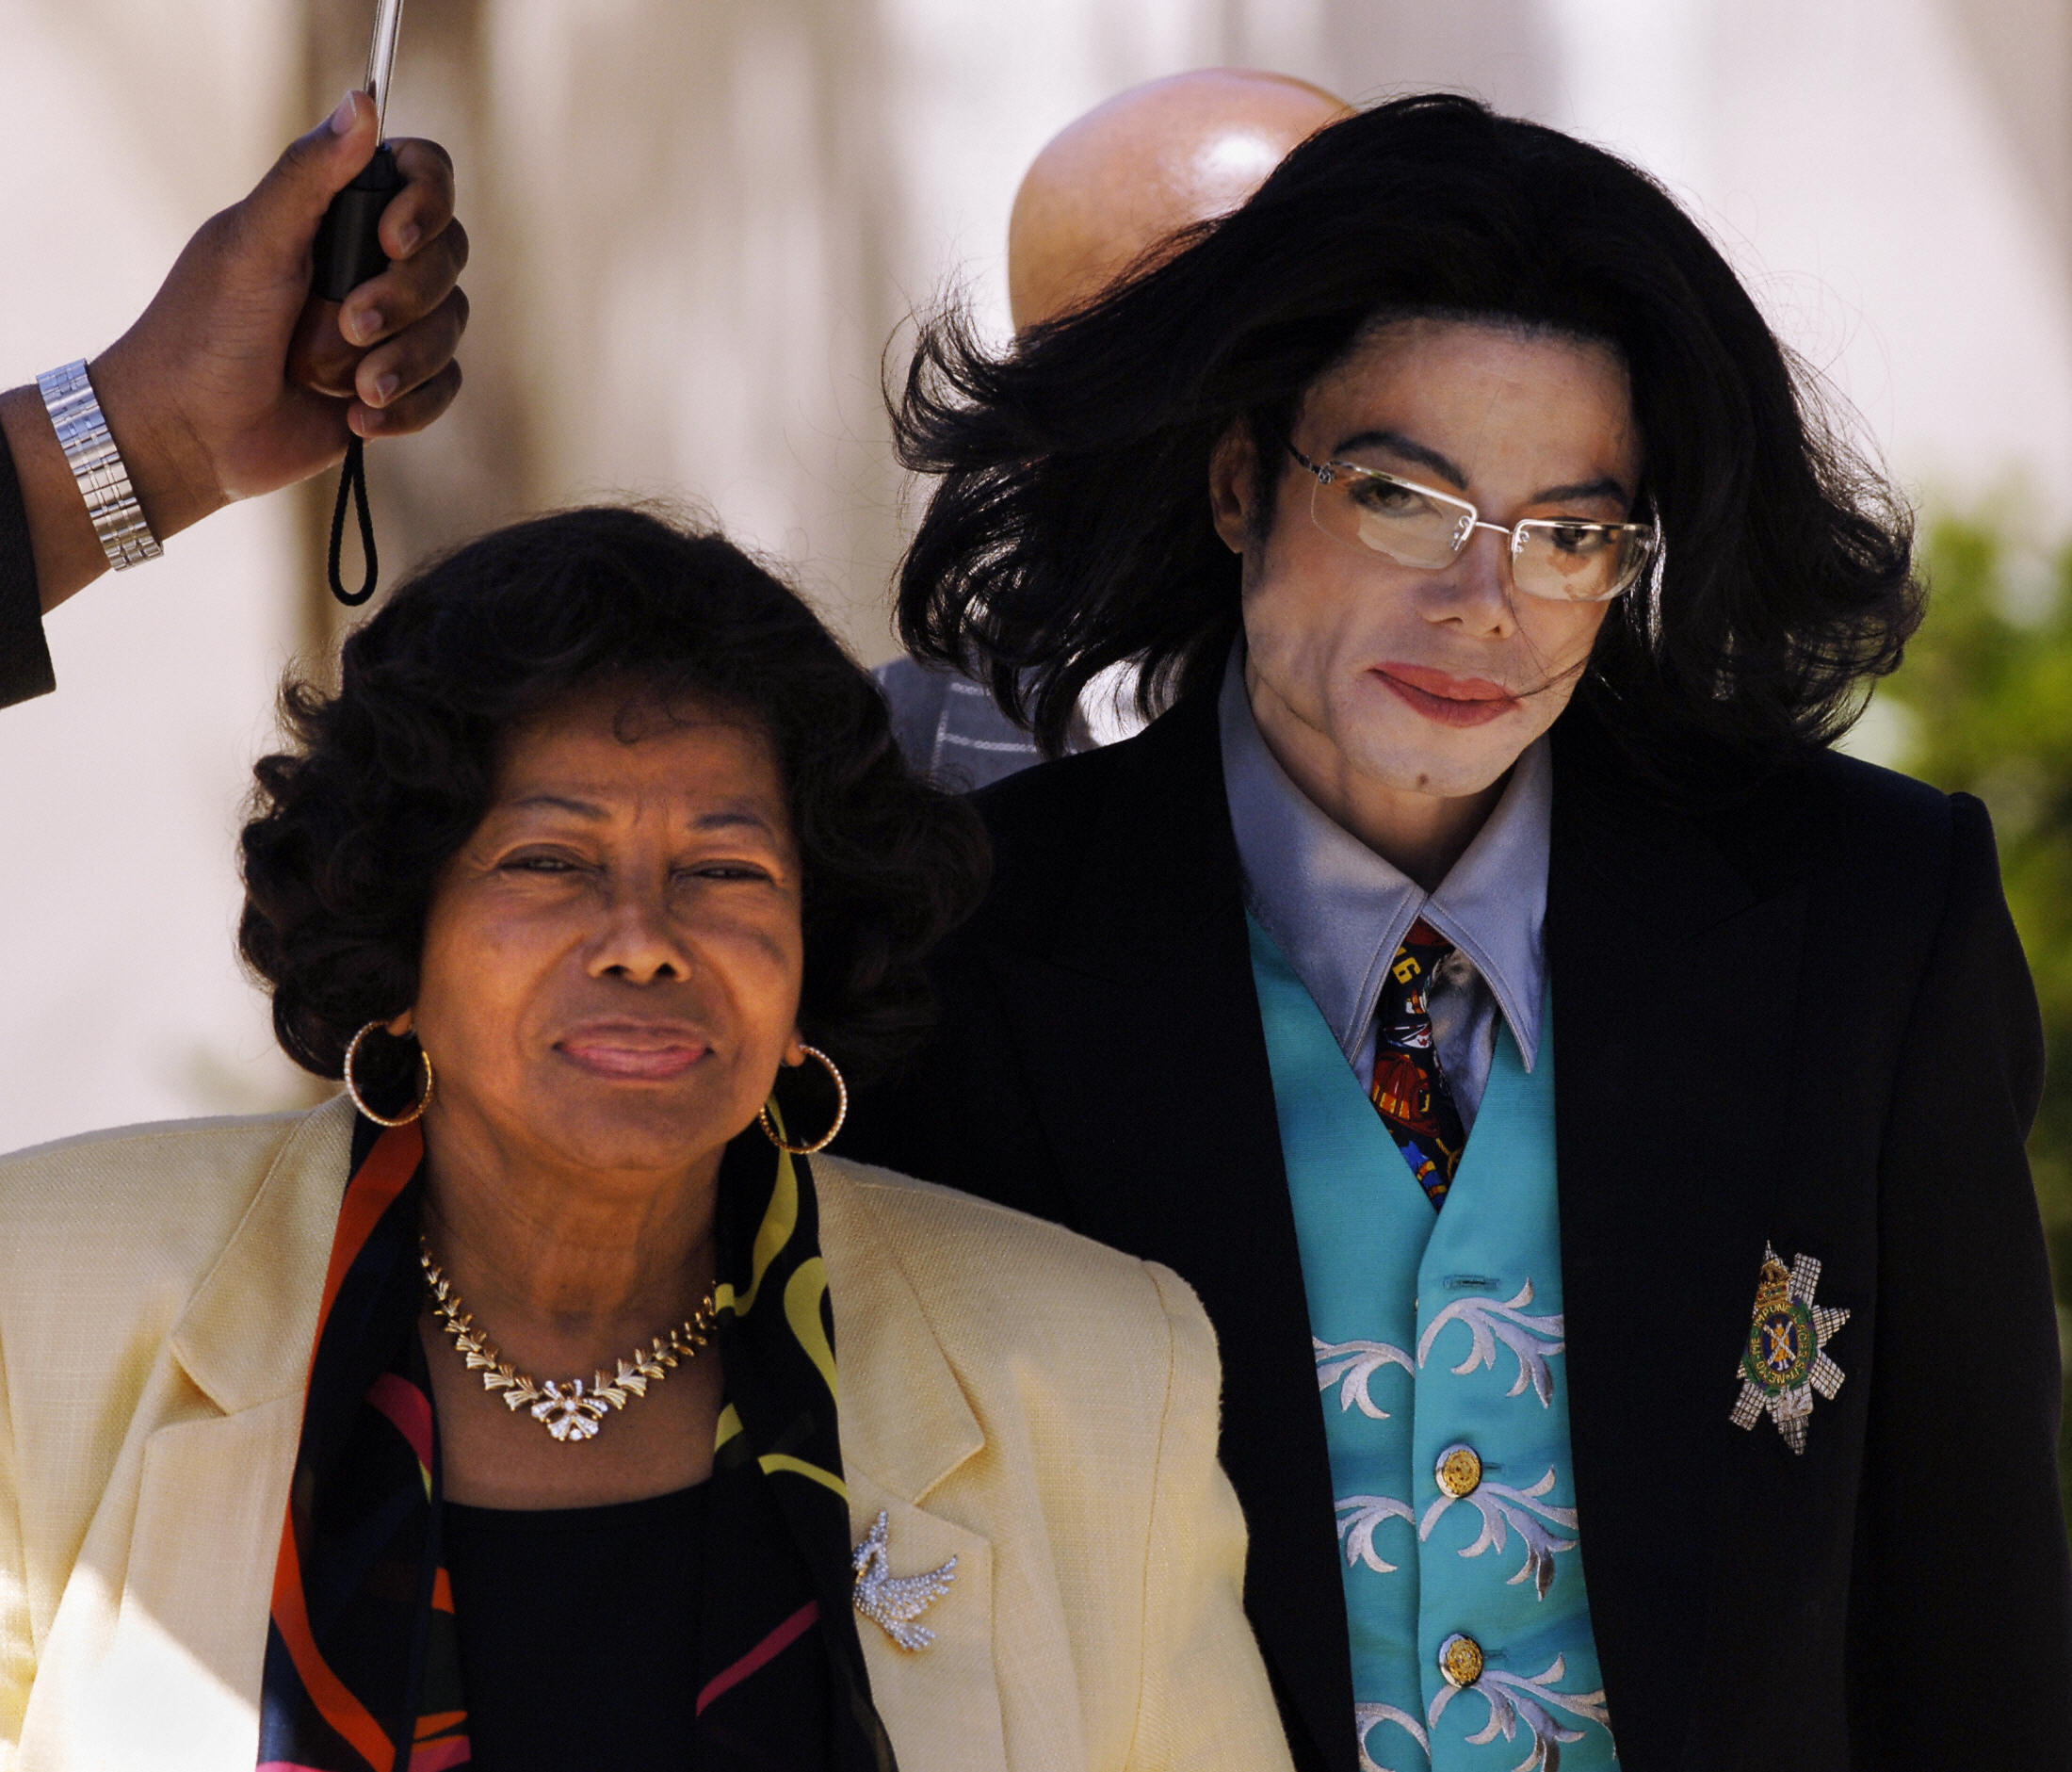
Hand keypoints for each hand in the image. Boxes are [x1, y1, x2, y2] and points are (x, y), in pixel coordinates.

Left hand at [90, 89, 468, 534]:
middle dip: (405, 300)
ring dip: (400, 362)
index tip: (392, 238)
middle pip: (448, 258)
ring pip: (450, 328)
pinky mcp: (397, 385)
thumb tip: (362, 101)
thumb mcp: (253, 243)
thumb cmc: (205, 333)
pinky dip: (406, 408)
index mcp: (336, 213)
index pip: (422, 177)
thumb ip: (308, 176)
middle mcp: (370, 262)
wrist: (192, 437)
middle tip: (351, 324)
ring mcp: (389, 326)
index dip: (427, 204)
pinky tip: (356, 418)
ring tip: (345, 387)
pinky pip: (444, 388)